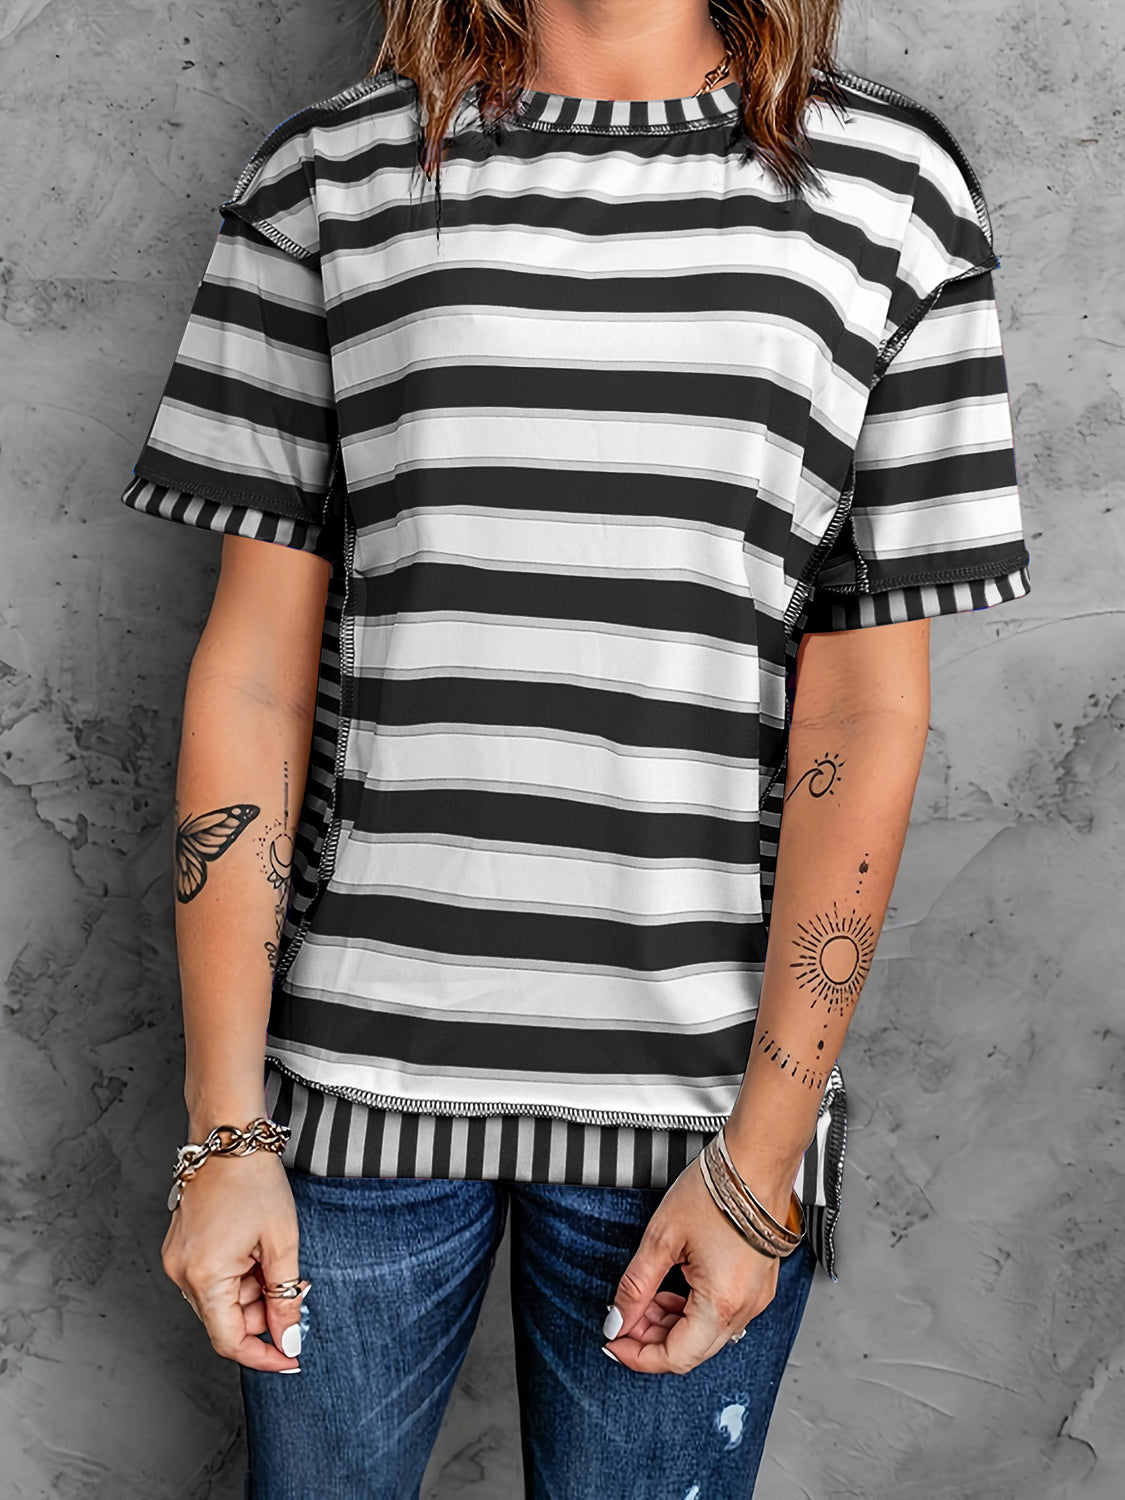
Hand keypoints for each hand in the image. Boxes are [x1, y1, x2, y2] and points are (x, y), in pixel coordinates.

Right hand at [162, 1149, 305, 1371]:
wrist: (229, 1137)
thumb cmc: (254, 1180)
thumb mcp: (281, 1242)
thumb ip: (286, 1297)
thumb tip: (289, 1337)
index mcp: (204, 1276)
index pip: (230, 1341)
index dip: (263, 1355)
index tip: (291, 1357)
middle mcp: (181, 1273)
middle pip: (226, 1320)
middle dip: (264, 1313)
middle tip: (296, 1286)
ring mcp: (177, 1259)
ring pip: (221, 1299)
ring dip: (253, 1291)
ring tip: (275, 1254)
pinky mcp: (181, 1247)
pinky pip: (212, 1278)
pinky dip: (239, 1275)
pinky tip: (257, 1250)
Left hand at [602, 1154, 790, 1375]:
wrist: (756, 1162)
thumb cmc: (717, 1191)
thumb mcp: (662, 1237)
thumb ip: (636, 1285)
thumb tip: (619, 1318)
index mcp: (721, 1304)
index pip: (675, 1357)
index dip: (638, 1356)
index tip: (615, 1342)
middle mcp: (744, 1309)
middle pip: (691, 1350)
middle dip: (651, 1339)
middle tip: (624, 1317)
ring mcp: (755, 1298)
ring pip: (706, 1333)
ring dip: (671, 1324)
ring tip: (645, 1298)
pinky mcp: (757, 1285)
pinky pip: (722, 1314)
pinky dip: (692, 1310)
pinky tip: (672, 1289)